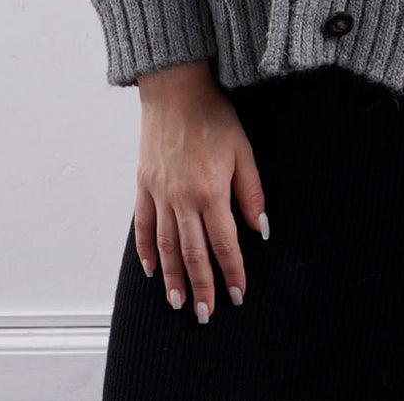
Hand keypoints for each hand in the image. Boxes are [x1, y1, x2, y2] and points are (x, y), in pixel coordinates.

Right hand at [134, 61, 268, 321]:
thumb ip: (251, 192)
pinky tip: (151, 269)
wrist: (175, 89)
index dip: (232, 272)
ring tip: (178, 302)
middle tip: (206, 313)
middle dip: (201, 287)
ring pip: (166, 247)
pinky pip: (143, 225)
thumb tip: (261, 229)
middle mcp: (182, 199)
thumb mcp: (243, 150)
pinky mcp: (143, 185)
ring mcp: (159, 194)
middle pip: (192, 254)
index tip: (238, 294)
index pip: (224, 244)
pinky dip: (146, 250)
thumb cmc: (213, 115)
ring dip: (173, 278)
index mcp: (211, 192)